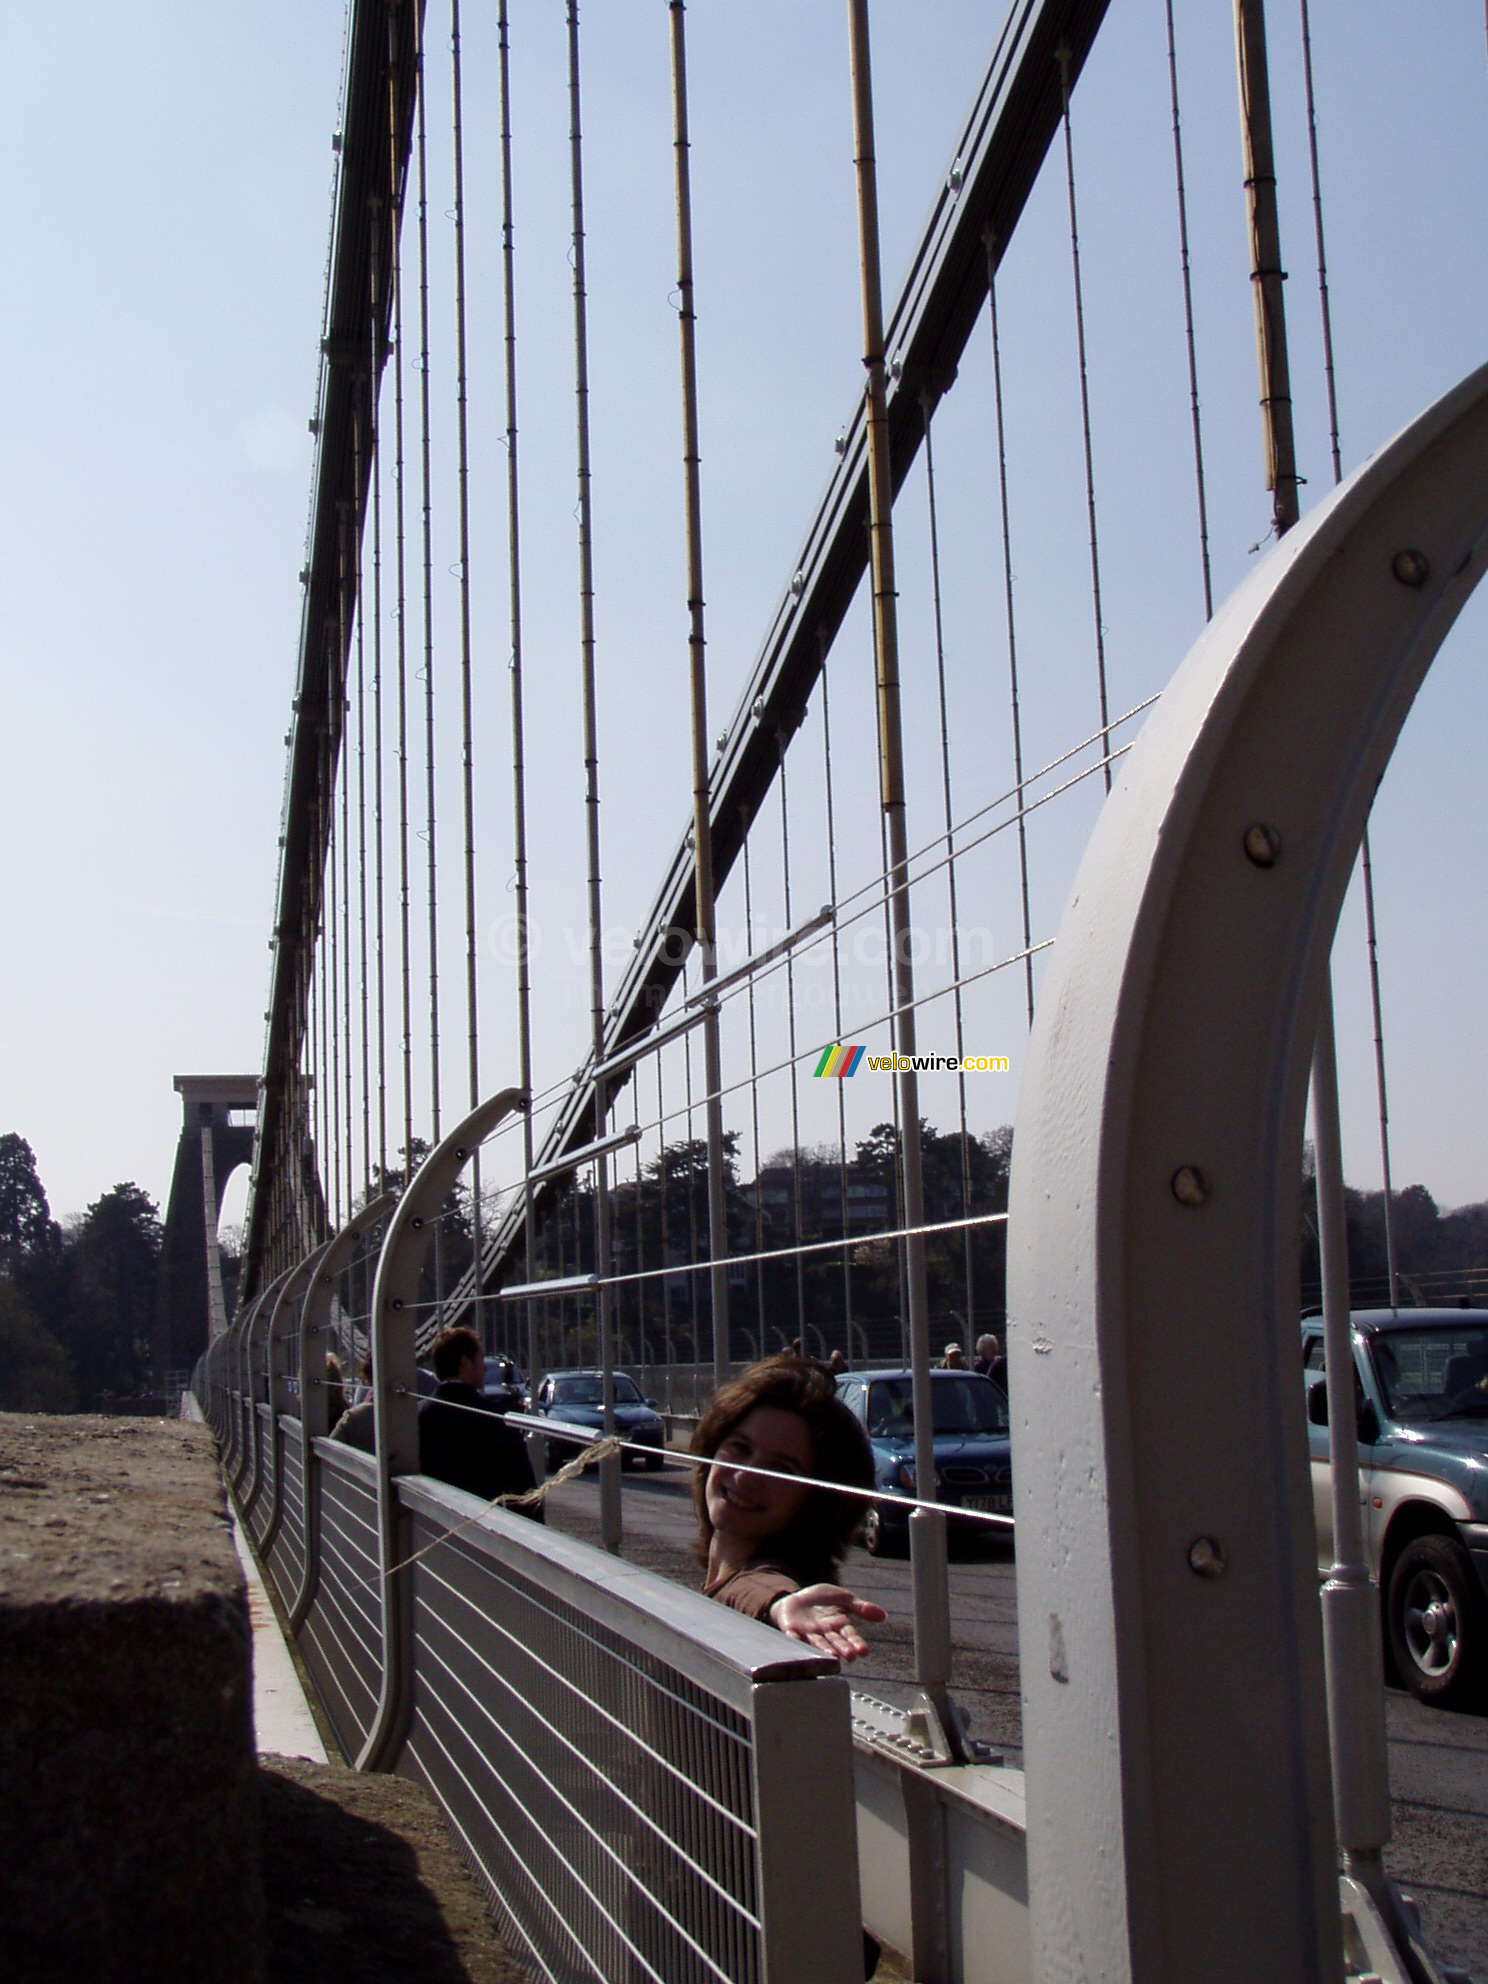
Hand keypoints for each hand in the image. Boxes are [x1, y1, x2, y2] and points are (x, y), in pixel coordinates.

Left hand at [772, 1584, 886, 1660]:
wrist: (796, 1598)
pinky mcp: (792, 1630)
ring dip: (825, 1649)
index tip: (864, 1651)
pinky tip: (800, 1646)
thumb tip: (884, 1616)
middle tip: (851, 1656)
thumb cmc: (822, 1601)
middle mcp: (825, 1633)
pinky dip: (796, 1641)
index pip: (850, 1635)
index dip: (856, 1643)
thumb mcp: (843, 1598)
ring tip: (833, 1656)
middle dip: (843, 1649)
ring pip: (818, 1642)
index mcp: (838, 1626)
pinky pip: (794, 1637)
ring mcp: (808, 1633)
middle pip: (835, 1642)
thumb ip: (861, 1607)